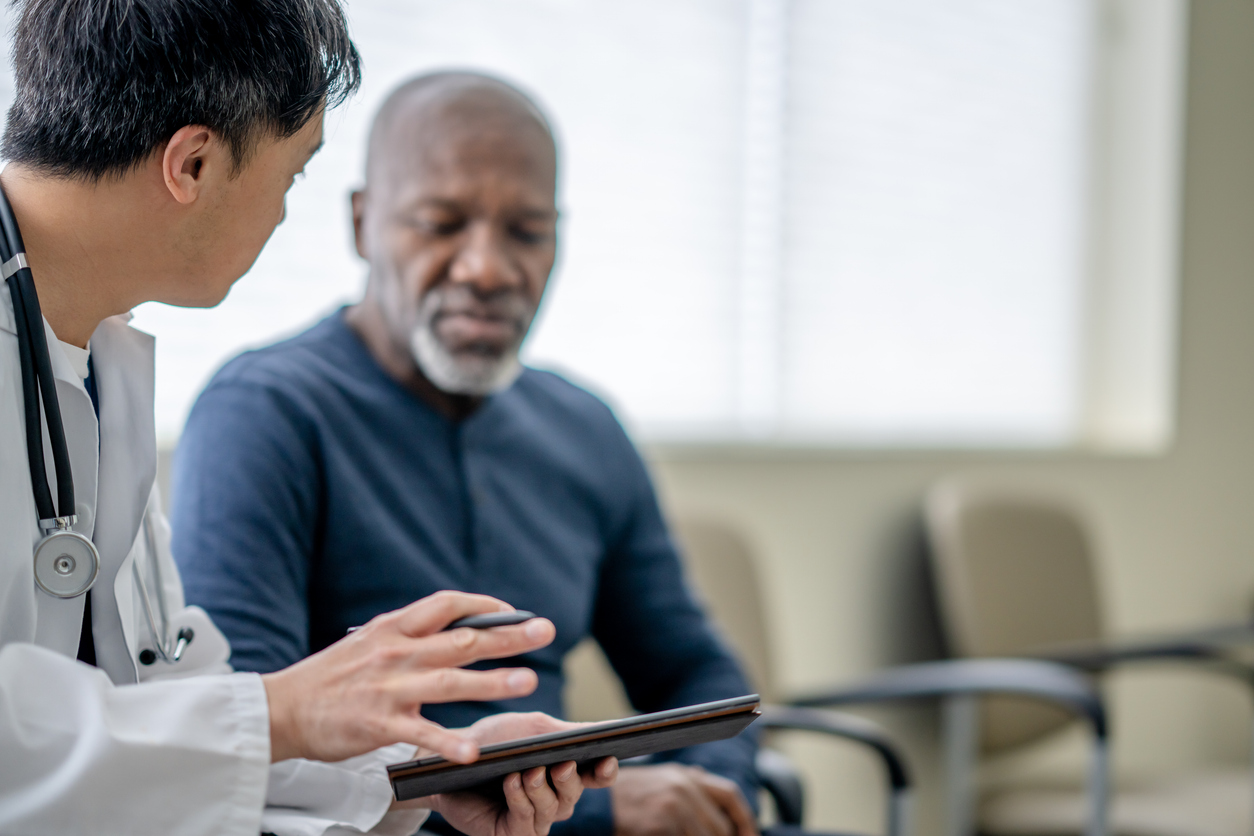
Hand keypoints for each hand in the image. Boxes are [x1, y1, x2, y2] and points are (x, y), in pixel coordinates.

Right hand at [262, 591, 553, 762]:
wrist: (280, 709)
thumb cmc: (331, 677)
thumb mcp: (370, 641)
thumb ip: (410, 635)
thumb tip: (458, 627)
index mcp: (393, 627)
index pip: (448, 604)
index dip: (485, 605)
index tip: (514, 611)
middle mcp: (395, 652)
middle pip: (462, 639)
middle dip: (508, 635)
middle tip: (545, 632)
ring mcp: (388, 688)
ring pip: (451, 681)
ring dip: (492, 681)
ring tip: (527, 681)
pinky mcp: (378, 724)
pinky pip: (421, 733)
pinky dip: (448, 742)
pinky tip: (472, 751)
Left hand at [401, 712, 619, 835]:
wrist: (449, 759)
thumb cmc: (494, 741)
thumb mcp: (532, 729)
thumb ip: (568, 731)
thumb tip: (607, 730)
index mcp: (565, 770)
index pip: (597, 775)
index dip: (606, 770)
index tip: (608, 759)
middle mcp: (554, 796)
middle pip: (576, 792)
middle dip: (570, 779)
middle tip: (562, 765)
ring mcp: (535, 818)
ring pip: (554, 808)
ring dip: (541, 788)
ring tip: (528, 772)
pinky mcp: (513, 832)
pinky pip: (528, 820)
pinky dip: (521, 799)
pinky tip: (512, 782)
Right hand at [611, 764, 757, 835]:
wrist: (594, 802)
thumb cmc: (627, 796)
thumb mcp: (661, 782)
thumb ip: (689, 787)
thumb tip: (719, 805)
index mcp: (687, 776)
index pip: (730, 795)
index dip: (745, 820)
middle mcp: (683, 788)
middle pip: (721, 826)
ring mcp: (672, 807)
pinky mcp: (659, 826)